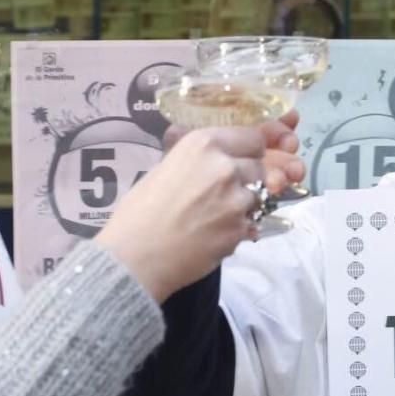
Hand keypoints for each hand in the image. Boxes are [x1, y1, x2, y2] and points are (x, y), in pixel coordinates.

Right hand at [94, 125, 304, 301]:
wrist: (136, 257)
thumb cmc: (138, 212)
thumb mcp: (165, 168)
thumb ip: (196, 158)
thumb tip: (211, 154)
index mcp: (203, 144)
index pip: (252, 137)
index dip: (247, 150)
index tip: (240, 160)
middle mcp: (225, 166)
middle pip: (258, 166)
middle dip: (246, 178)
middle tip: (223, 193)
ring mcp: (237, 200)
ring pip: (258, 196)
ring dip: (243, 204)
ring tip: (216, 217)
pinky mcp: (241, 230)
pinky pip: (251, 223)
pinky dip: (238, 228)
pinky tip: (214, 235)